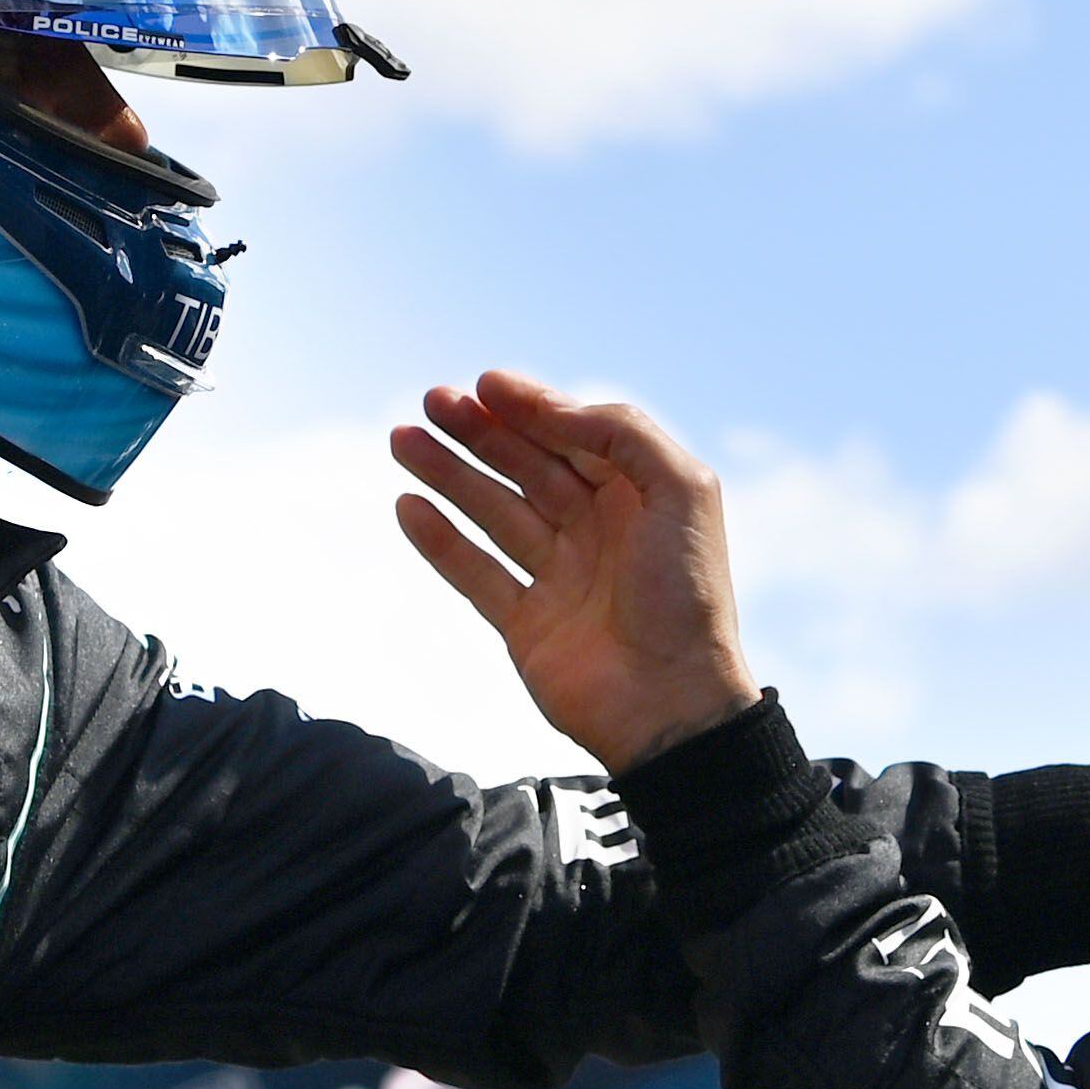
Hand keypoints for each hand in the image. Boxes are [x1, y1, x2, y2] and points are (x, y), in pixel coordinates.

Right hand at [392, 371, 763, 773]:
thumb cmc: (687, 595)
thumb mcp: (682, 491)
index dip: (529, 407)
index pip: (573, 437)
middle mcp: (598, 532)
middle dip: (479, 432)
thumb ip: (623, 434)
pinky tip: (408, 505)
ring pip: (493, 512)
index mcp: (638, 499)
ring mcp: (559, 579)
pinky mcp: (527, 626)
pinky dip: (440, 540)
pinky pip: (474, 574)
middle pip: (527, 467)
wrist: (673, 705)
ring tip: (402, 438)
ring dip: (448, 474)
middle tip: (431, 401)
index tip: (482, 384)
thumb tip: (551, 409)